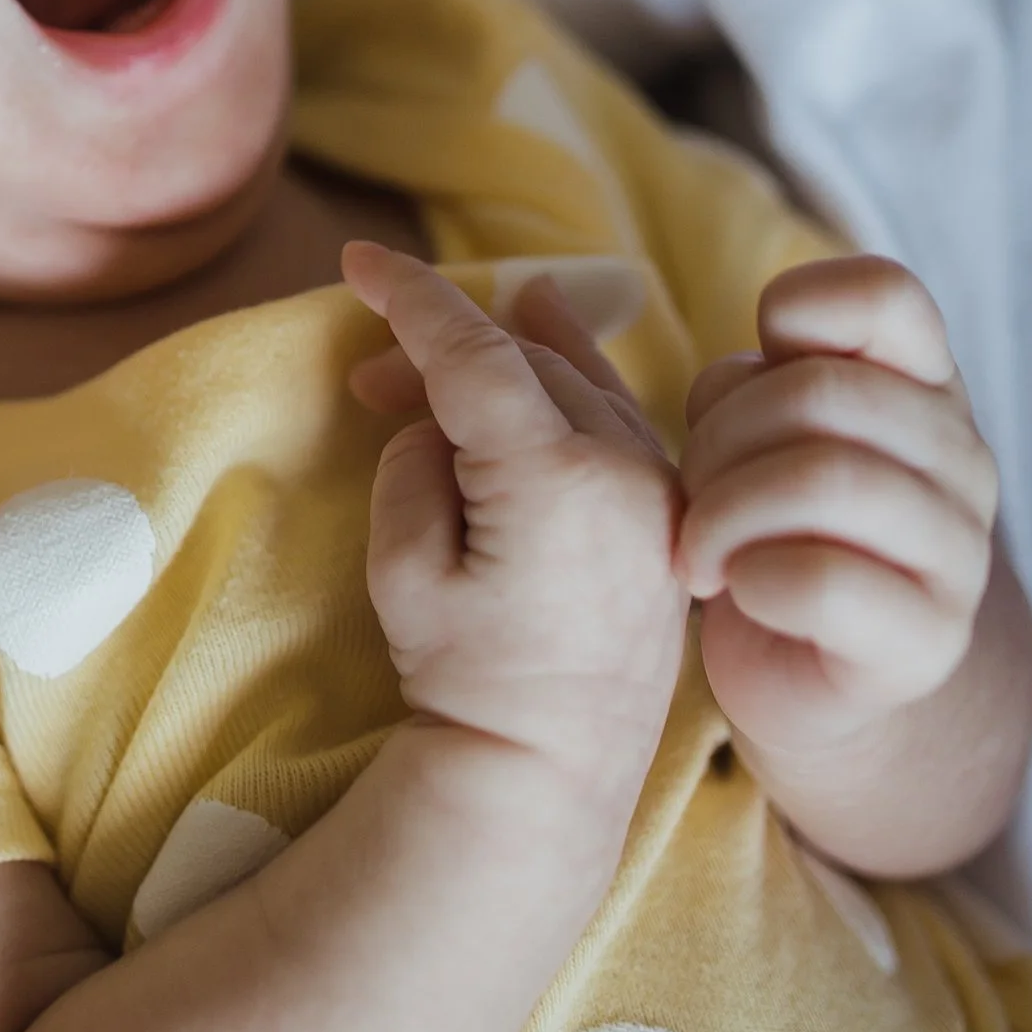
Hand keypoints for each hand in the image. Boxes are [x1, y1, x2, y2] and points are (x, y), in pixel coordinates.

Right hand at [343, 247, 687, 818]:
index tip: (359, 259)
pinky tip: (543, 345)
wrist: (550, 772)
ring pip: (576, 381)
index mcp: (556, 480)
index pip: (473, 351)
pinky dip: (568, 385)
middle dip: (441, 350)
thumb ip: (417, 463)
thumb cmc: (463, 676)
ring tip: (434, 376)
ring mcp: (662, 492)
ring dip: (502, 367)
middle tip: (368, 378)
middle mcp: (628, 471)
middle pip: (524, 360)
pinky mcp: (672, 514)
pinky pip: (619, 417)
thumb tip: (442, 420)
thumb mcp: (404, 566)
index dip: (412, 296)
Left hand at [679, 256, 999, 756]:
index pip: (882, 293)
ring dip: (727, 511)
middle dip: (720, 435)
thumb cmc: (758, 535)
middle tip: (691, 487)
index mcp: (918, 383)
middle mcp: (957, 455)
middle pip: (820, 391)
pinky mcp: (926, 637)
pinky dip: (755, 581)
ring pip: (827, 479)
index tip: (737, 379)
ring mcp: (953, 550)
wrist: (812, 677)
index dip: (792, 315)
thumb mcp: (722, 436)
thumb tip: (532, 290)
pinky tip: (736, 592)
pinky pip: (827, 581)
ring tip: (700, 548)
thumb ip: (648, 368)